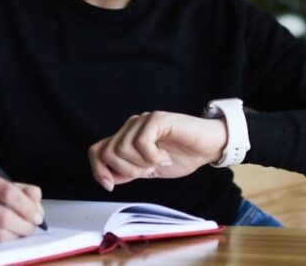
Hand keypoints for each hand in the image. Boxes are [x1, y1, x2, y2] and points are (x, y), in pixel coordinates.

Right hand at [0, 165, 44, 241]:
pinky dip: (0, 242)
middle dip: (24, 225)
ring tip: (21, 233)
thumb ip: (18, 189)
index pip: (7, 191)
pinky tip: (4, 236)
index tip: (37, 215)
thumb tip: (36, 201)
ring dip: (15, 236)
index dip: (27, 206)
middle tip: (32, 228)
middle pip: (2, 216)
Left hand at [88, 111, 227, 190]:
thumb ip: (129, 172)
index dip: (97, 170)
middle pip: (108, 152)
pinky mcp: (157, 118)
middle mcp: (131, 126)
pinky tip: (165, 156)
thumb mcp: (150, 170)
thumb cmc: (182, 156)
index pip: (97, 150)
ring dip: (141, 163)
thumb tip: (108, 178)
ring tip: (159, 162)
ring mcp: (143, 121)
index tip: (110, 186)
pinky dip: (152, 156)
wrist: (208, 147)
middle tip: (148, 170)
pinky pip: (141, 142)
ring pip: (122, 148)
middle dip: (127, 170)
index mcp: (127, 138)